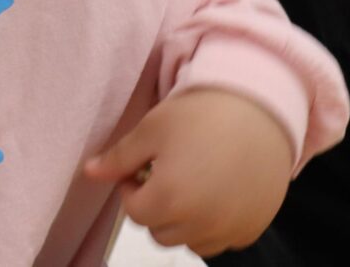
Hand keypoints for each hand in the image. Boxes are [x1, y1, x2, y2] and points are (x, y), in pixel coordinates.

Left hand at [83, 88, 293, 256]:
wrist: (261, 108)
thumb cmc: (201, 115)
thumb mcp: (152, 129)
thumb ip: (118, 158)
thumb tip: (88, 173)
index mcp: (170, 199)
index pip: (134, 213)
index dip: (132, 188)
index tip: (143, 166)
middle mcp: (201, 224)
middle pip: (160, 232)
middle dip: (156, 207)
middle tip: (168, 173)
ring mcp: (230, 230)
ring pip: (191, 241)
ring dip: (184, 221)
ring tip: (192, 183)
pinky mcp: (252, 228)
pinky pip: (222, 240)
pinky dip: (214, 225)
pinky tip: (218, 193)